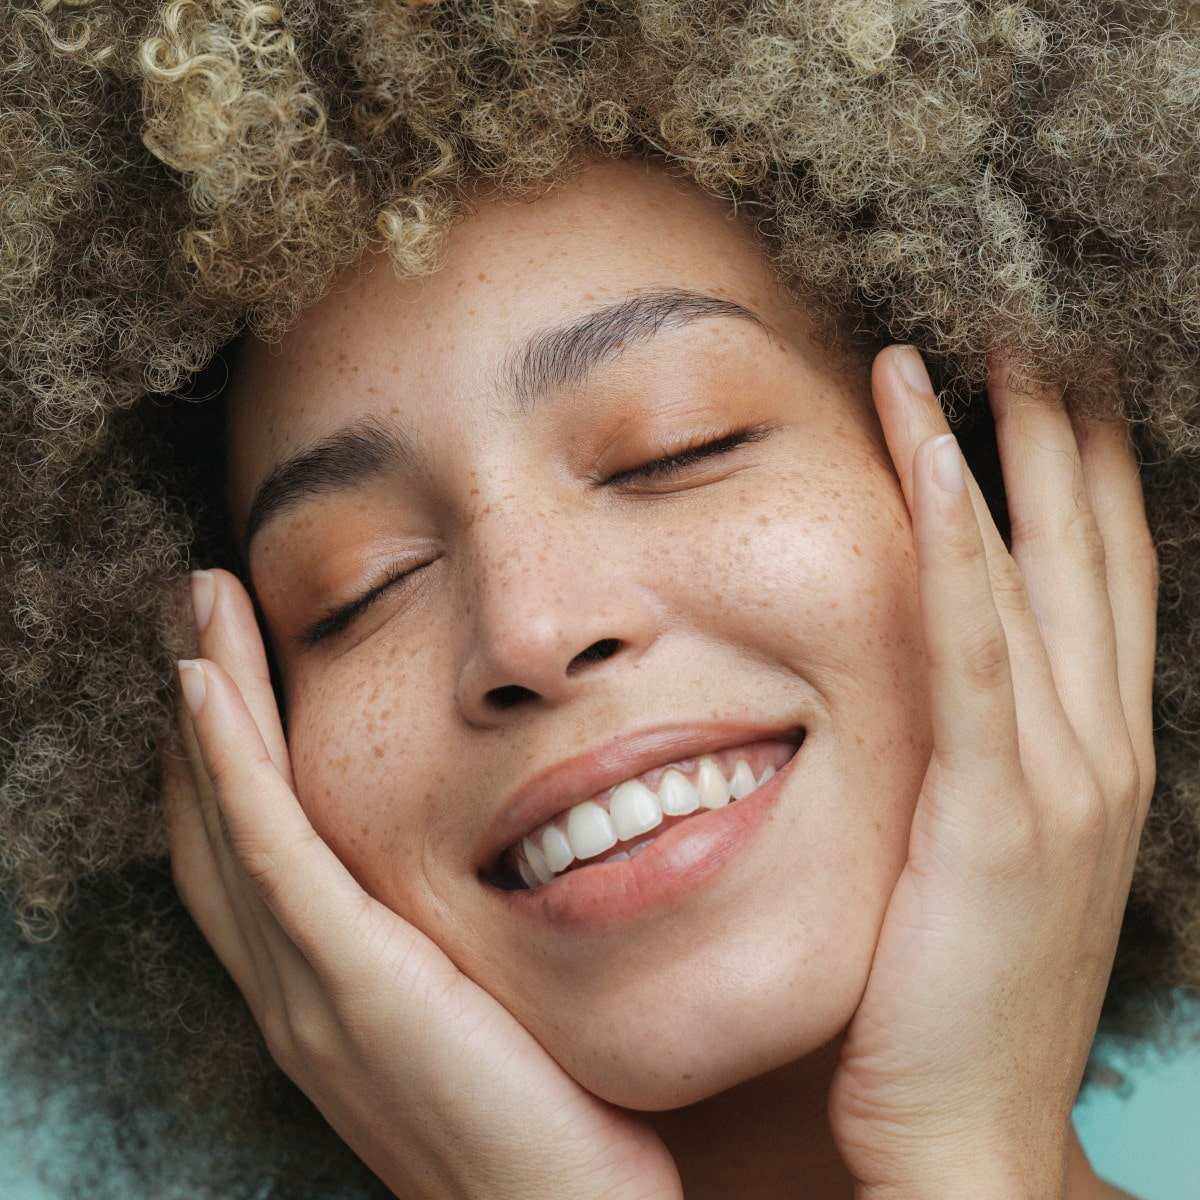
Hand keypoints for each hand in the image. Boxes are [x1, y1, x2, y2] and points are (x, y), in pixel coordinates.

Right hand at [161, 568, 681, 1199]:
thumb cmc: (540, 1119)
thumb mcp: (476, 1010)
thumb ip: (445, 943)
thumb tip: (479, 859)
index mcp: (319, 991)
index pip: (246, 850)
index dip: (222, 753)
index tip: (226, 664)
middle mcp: (290, 990)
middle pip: (215, 821)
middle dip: (200, 705)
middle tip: (196, 603)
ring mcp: (308, 993)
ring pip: (228, 820)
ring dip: (206, 703)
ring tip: (199, 606)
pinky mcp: (354, 990)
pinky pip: (272, 854)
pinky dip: (229, 765)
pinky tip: (206, 689)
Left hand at [827, 346, 1157, 1197]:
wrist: (970, 1126)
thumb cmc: (958, 986)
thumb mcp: (987, 852)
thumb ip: (981, 760)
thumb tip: (946, 682)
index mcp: (1095, 752)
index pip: (1098, 576)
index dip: (1085, 470)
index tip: (1053, 378)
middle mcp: (1098, 744)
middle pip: (1092, 546)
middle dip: (1069, 428)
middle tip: (1035, 321)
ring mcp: (1058, 773)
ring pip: (1044, 568)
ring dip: (1014, 444)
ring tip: (976, 341)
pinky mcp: (991, 807)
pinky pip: (974, 642)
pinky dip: (960, 537)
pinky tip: (935, 448)